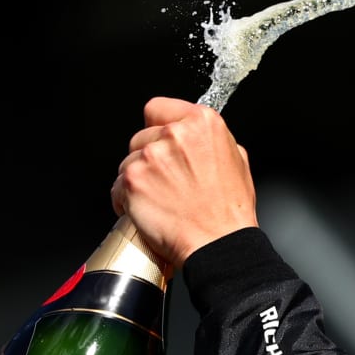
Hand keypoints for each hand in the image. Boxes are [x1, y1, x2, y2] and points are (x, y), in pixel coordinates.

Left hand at [113, 97, 257, 269]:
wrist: (218, 246)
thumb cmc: (229, 213)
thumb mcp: (238, 162)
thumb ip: (212, 141)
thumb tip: (197, 138)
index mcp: (203, 123)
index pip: (158, 108)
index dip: (159, 128)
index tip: (162, 143)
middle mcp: (175, 134)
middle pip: (141, 136)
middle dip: (150, 157)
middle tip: (168, 181)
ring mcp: (151, 156)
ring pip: (128, 161)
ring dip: (139, 179)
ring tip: (161, 199)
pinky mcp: (132, 180)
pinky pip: (117, 186)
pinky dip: (126, 200)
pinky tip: (149, 210)